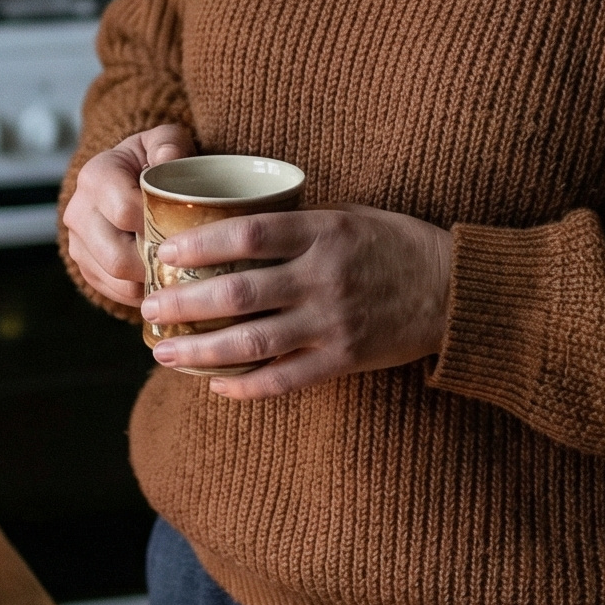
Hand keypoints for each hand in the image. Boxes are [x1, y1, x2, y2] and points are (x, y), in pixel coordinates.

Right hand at [63, 123, 194, 306]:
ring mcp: (77, 242)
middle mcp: (78, 210)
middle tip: (188, 263)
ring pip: (115, 278)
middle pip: (117, 256)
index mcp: (96, 175)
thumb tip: (168, 159)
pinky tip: (163, 282)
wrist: (126, 178)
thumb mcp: (163, 141)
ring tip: (179, 275)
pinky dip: (141, 292)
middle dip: (155, 264)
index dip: (158, 227)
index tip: (187, 231)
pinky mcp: (84, 266)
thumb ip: (169, 143)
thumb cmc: (152, 160)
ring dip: (150, 282)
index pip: (124, 212)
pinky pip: (112, 291)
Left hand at [139, 205, 452, 400]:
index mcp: (324, 232)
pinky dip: (247, 387)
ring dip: (201, 350)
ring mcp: (334, 322)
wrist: (457, 291)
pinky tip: (215, 386)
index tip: (164, 253)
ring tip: (164, 353)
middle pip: (238, 292)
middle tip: (147, 310)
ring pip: (253, 342)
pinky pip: (286, 380)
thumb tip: (234, 227)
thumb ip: (298, 225)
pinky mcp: (345, 359)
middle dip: (184, 304)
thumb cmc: (397, 246)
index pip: (248, 234)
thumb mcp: (350, 217)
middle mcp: (324, 277)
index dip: (200, 244)